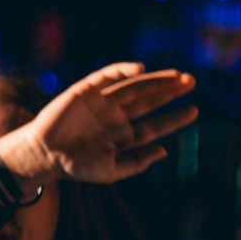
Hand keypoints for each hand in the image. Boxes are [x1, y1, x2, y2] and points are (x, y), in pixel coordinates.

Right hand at [0, 63, 195, 184]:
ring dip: (156, 80)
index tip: (195, 111)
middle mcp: (118, 116)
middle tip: (192, 82)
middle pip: (150, 100)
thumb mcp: (112, 171)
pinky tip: (141, 69)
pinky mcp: (87, 91)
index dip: (175, 118)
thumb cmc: (77, 166)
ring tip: (177, 76)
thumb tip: (165, 151)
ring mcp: (103, 102)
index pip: (156, 124)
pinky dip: (122, 70)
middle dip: (171, 91)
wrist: (45, 156)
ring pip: (135, 87)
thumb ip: (138, 162)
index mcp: (126, 135)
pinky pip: (107, 77)